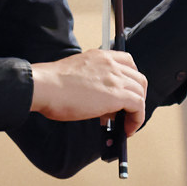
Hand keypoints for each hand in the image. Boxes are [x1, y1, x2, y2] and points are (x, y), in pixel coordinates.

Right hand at [30, 49, 147, 135]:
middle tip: (128, 112)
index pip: (128, 62)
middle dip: (137, 97)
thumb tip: (105, 107)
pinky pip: (138, 106)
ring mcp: (115, 78)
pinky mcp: (116, 94)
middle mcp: (111, 64)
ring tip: (126, 124)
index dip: (131, 80)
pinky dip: (137, 119)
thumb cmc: (53, 85)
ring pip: (140, 93)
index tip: (127, 93)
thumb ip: (95, 84)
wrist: (45, 87)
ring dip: (137, 111)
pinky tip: (127, 129)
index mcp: (101, 56)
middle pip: (139, 79)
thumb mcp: (78, 75)